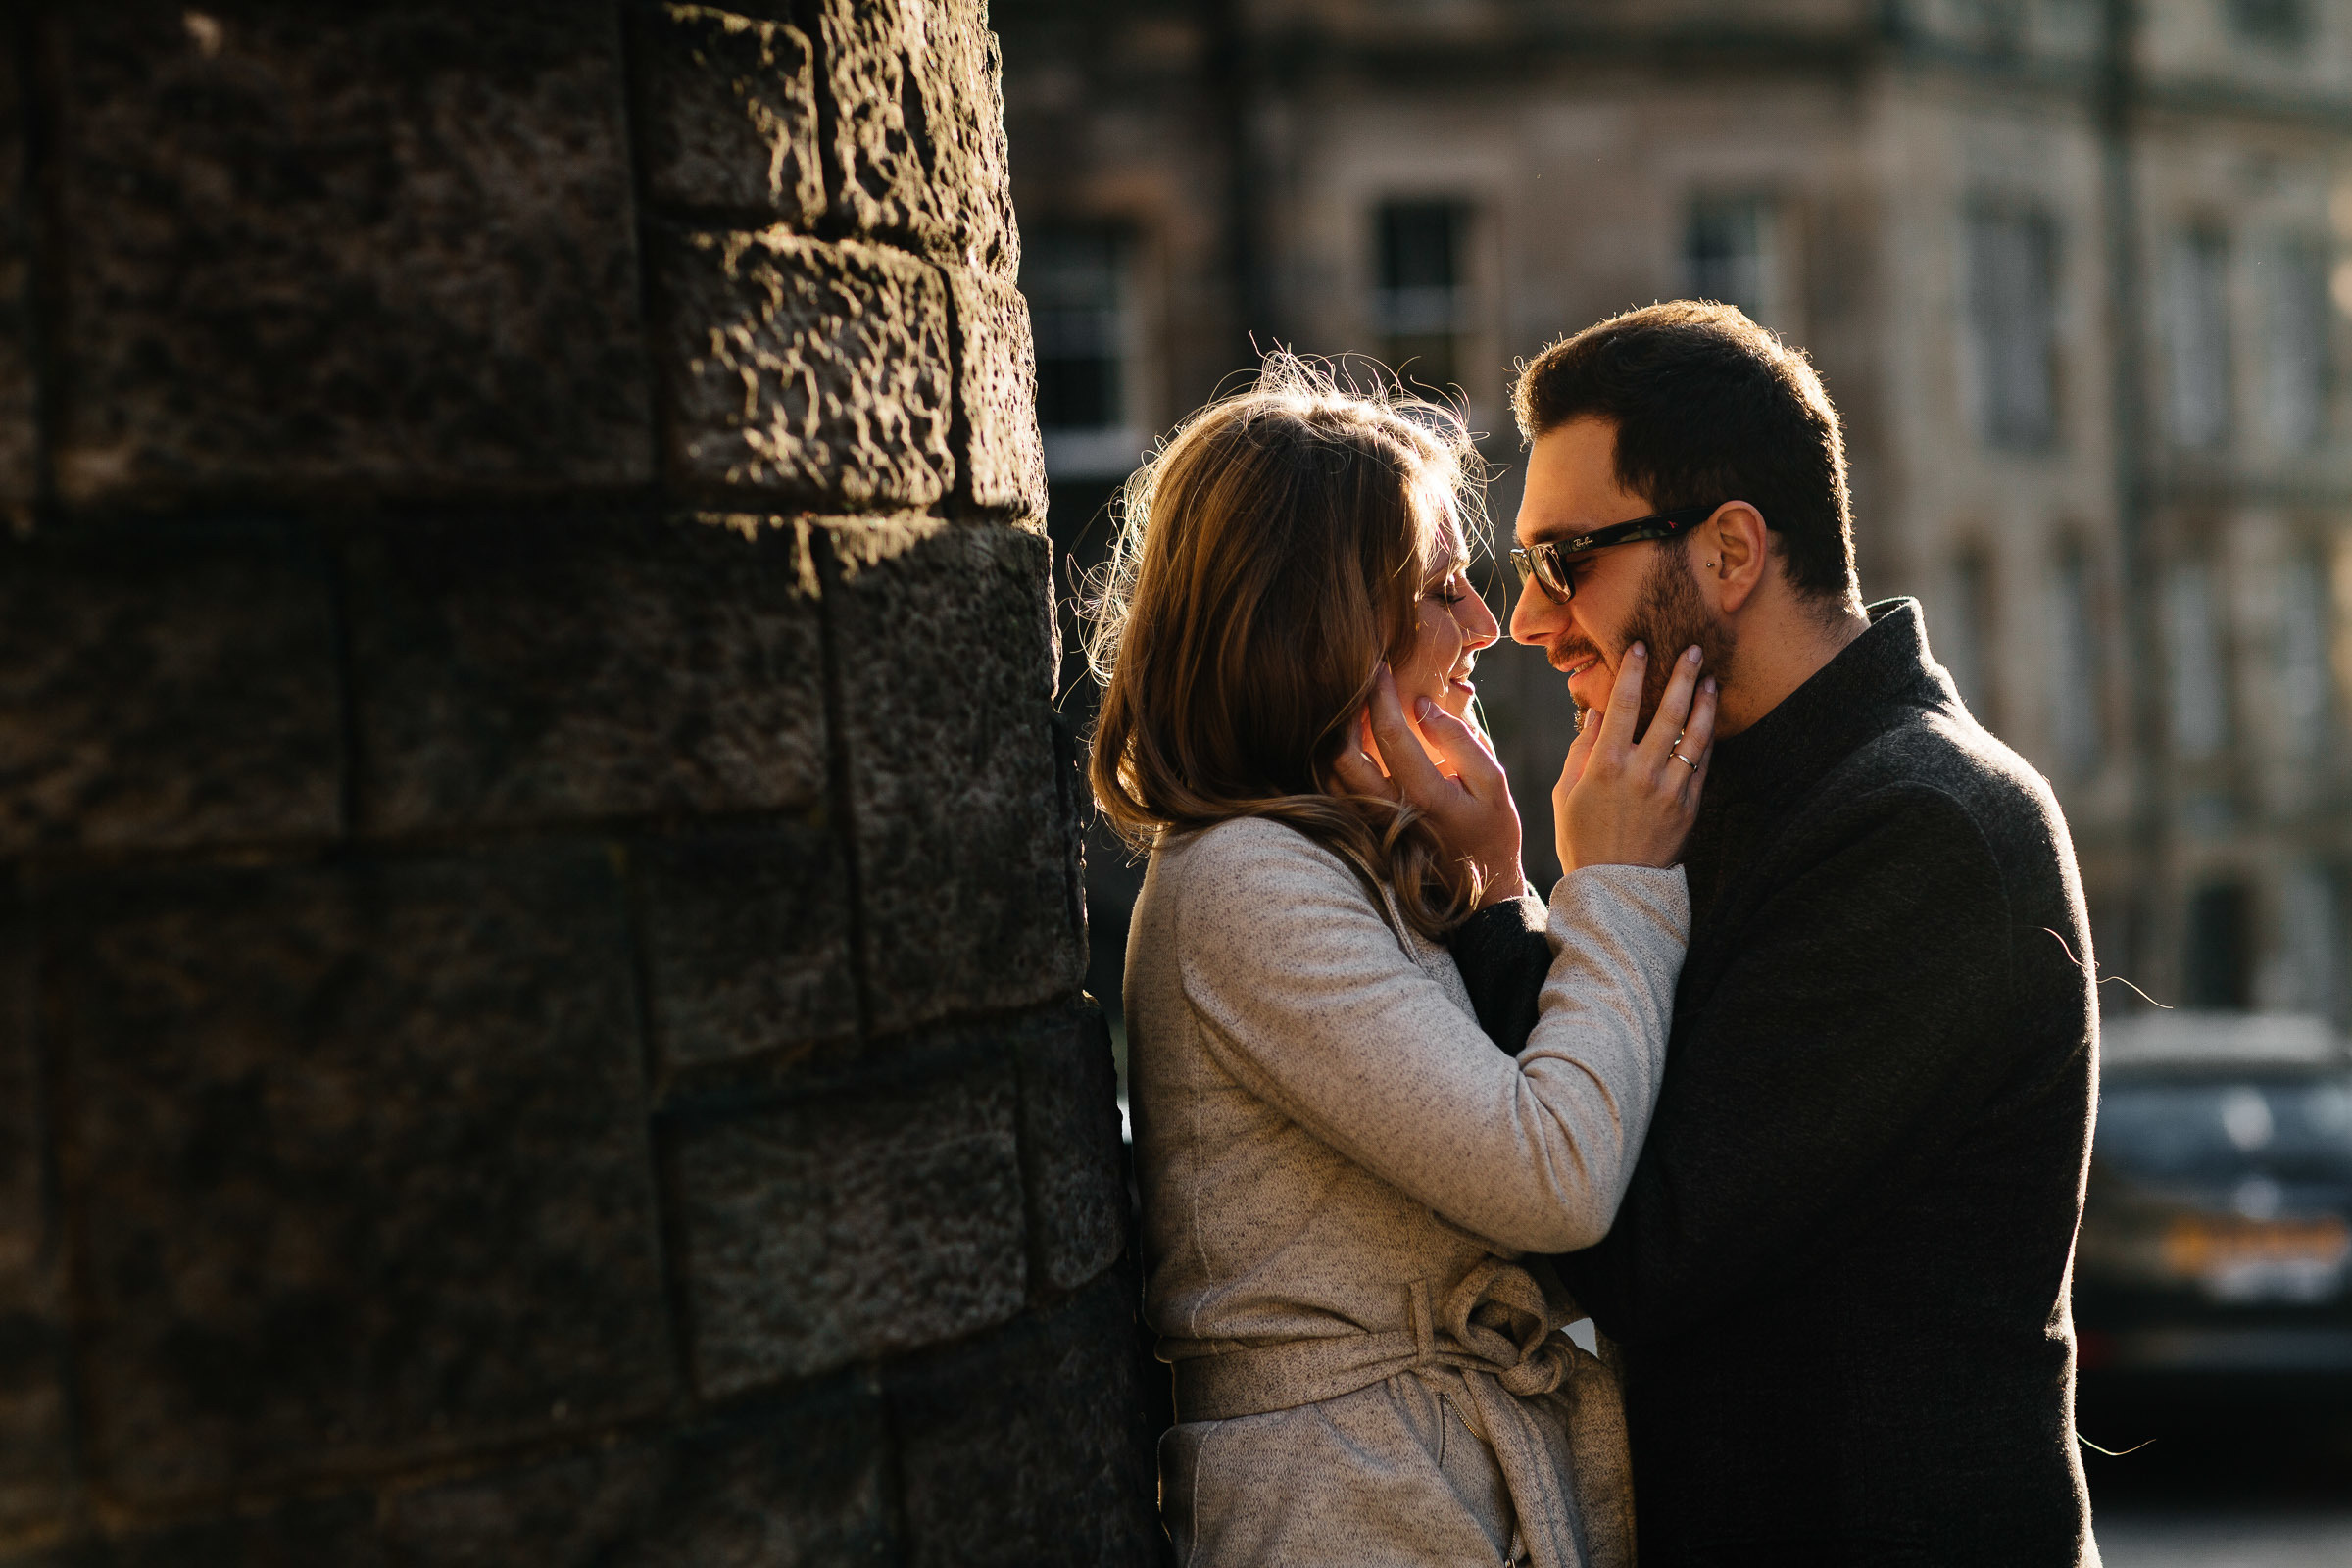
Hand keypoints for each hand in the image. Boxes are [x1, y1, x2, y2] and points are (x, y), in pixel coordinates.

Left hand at [1326, 665, 1524, 906]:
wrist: (1481, 891)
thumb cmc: (1492, 829)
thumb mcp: (1494, 783)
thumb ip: (1462, 741)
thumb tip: (1424, 704)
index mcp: (1427, 796)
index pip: (1391, 733)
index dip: (1381, 694)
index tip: (1379, 665)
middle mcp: (1390, 812)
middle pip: (1344, 755)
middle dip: (1346, 712)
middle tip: (1354, 682)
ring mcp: (1373, 826)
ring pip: (1333, 776)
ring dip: (1335, 737)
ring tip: (1348, 707)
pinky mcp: (1365, 832)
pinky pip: (1337, 794)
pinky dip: (1335, 763)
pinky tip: (1346, 740)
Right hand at [1555, 643, 1716, 870]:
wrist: (1613, 889)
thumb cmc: (1581, 839)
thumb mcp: (1567, 793)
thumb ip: (1582, 749)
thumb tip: (1598, 713)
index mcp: (1606, 765)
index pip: (1624, 704)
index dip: (1634, 671)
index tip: (1642, 646)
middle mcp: (1641, 772)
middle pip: (1669, 711)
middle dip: (1683, 675)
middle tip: (1694, 650)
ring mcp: (1670, 789)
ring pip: (1695, 735)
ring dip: (1705, 702)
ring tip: (1711, 680)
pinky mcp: (1689, 807)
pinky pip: (1703, 764)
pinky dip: (1708, 739)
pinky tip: (1709, 721)